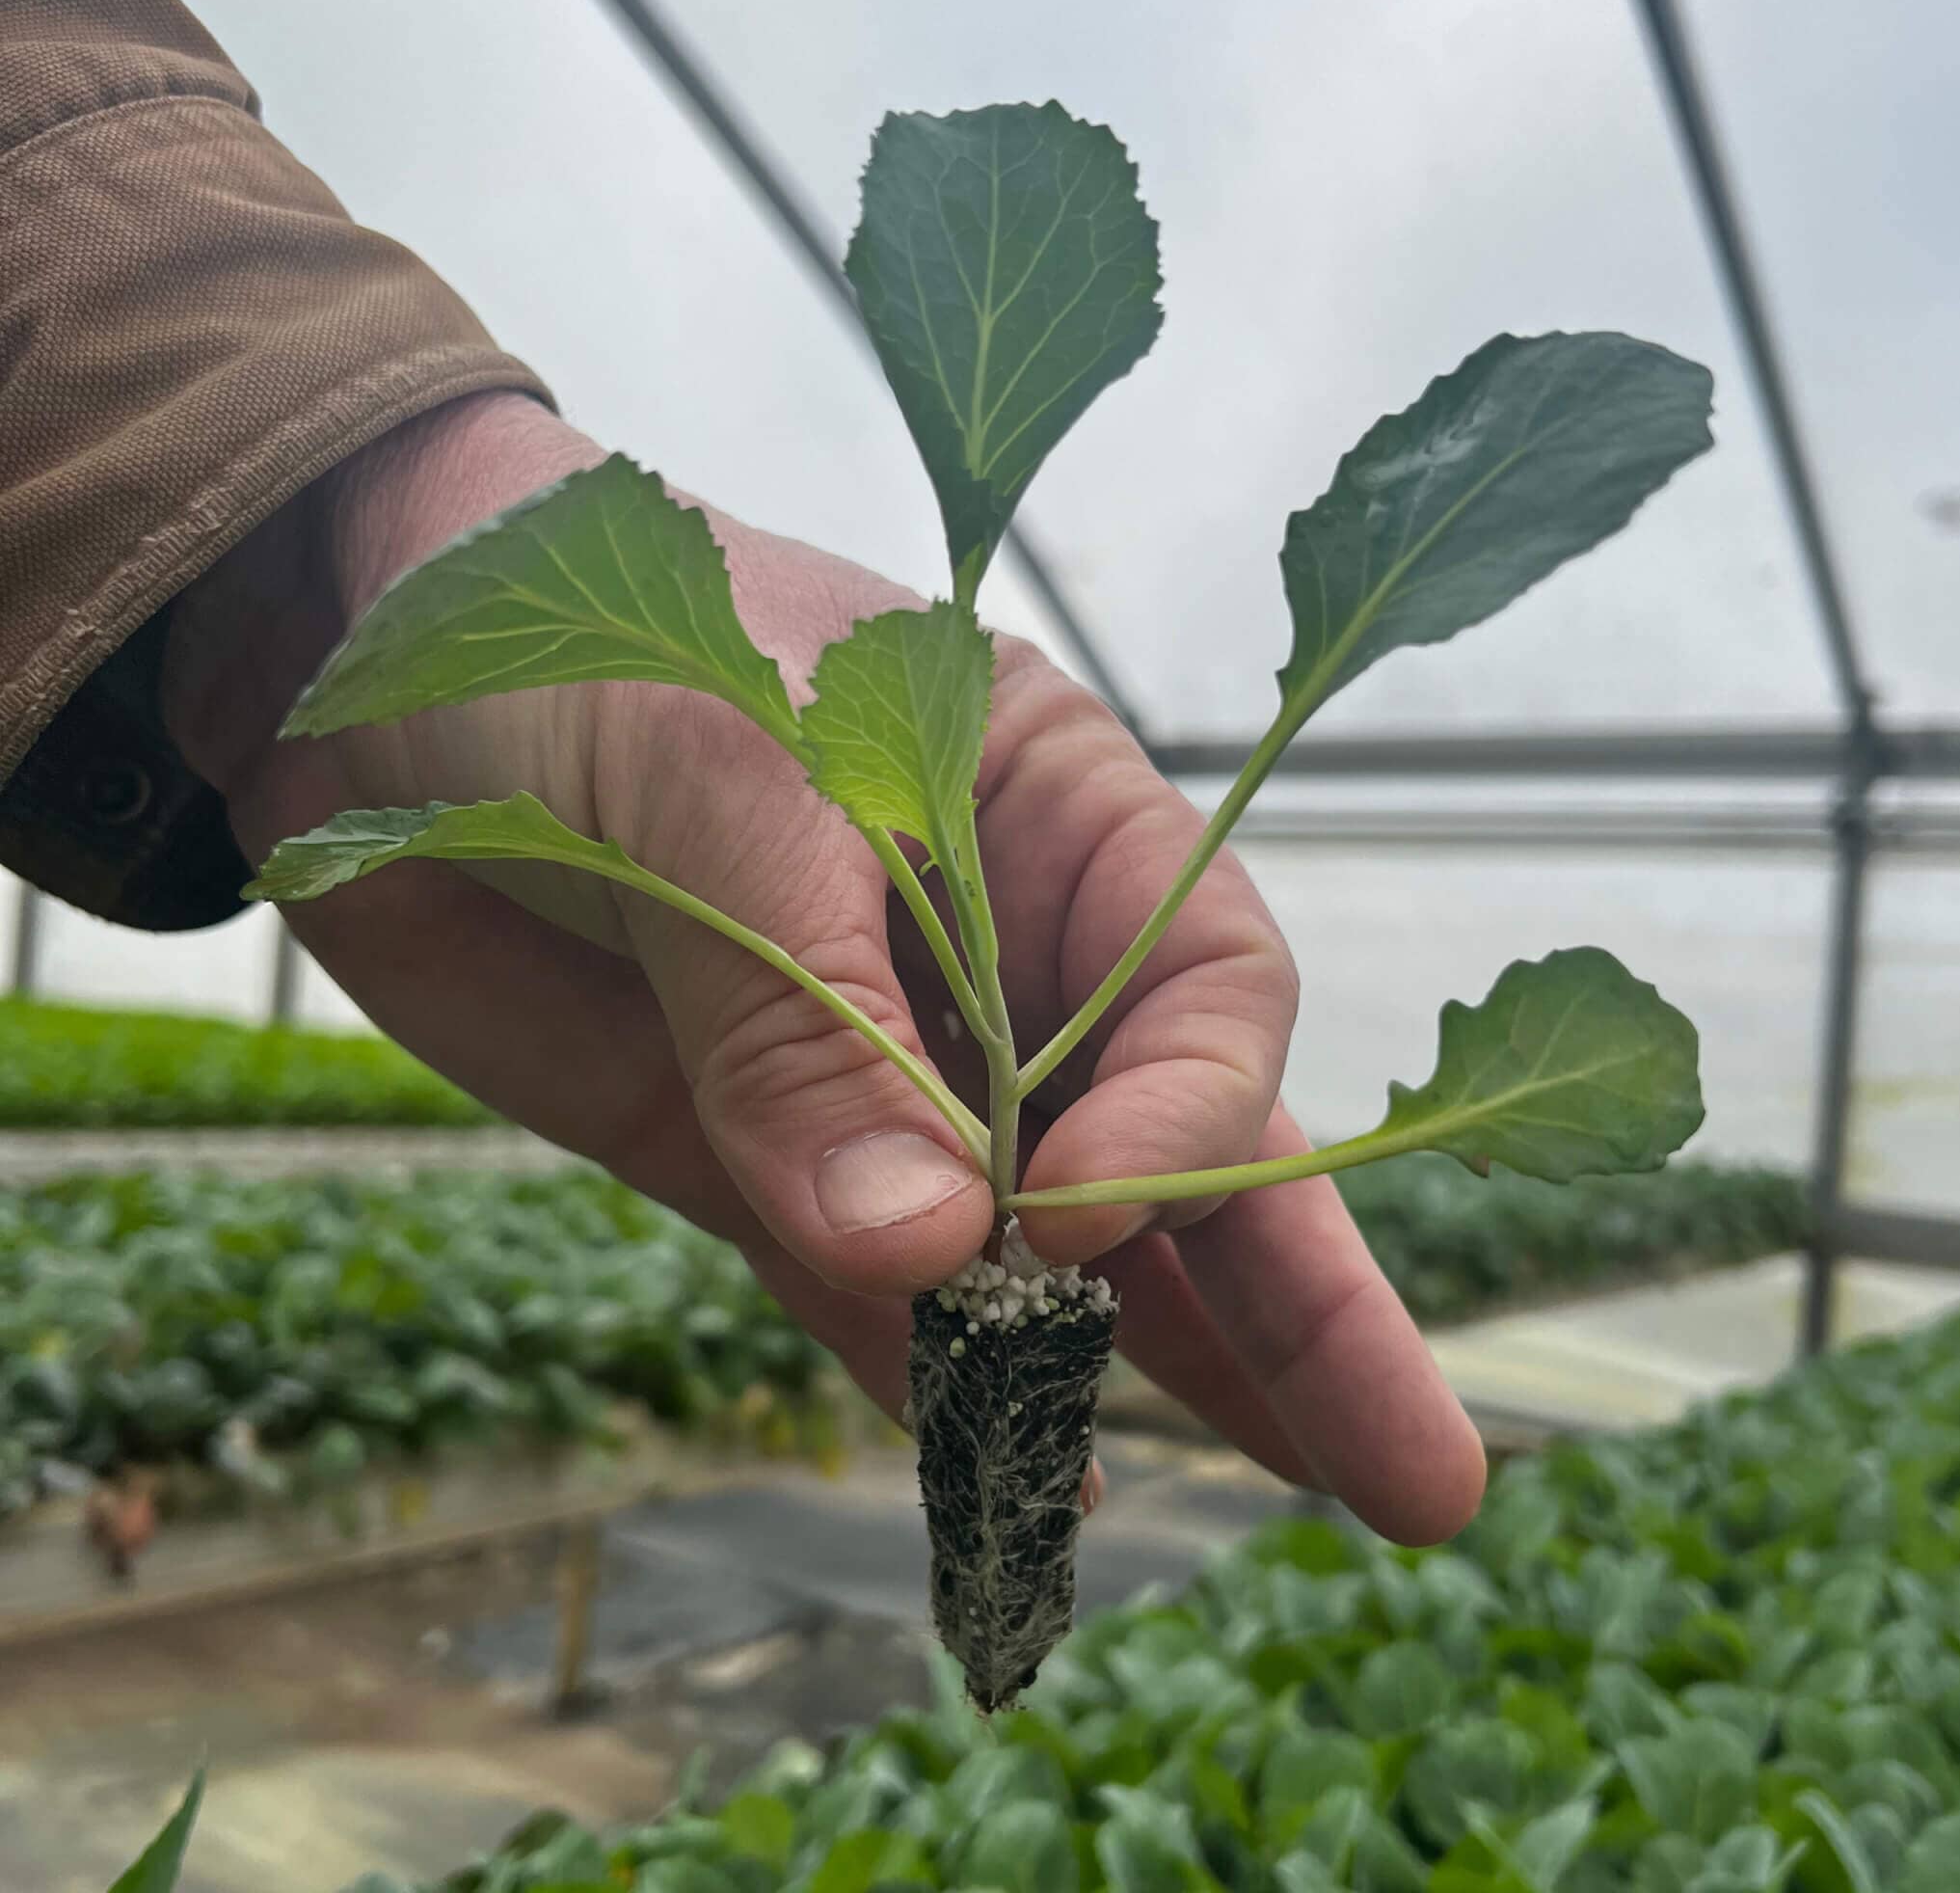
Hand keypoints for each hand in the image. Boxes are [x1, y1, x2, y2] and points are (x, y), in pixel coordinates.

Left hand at [164, 391, 1485, 1545]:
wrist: (360, 676)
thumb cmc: (576, 637)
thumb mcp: (715, 784)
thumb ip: (816, 1017)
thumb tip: (928, 1249)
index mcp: (1046, 805)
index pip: (1197, 986)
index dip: (1181, 1116)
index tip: (1078, 1212)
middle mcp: (997, 949)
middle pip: (1184, 1142)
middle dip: (1297, 1301)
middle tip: (1421, 1480)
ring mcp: (884, 1066)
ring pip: (1045, 1243)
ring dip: (1140, 1371)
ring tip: (1288, 1500)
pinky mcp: (765, 1152)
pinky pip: (880, 1291)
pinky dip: (943, 1387)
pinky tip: (1021, 1485)